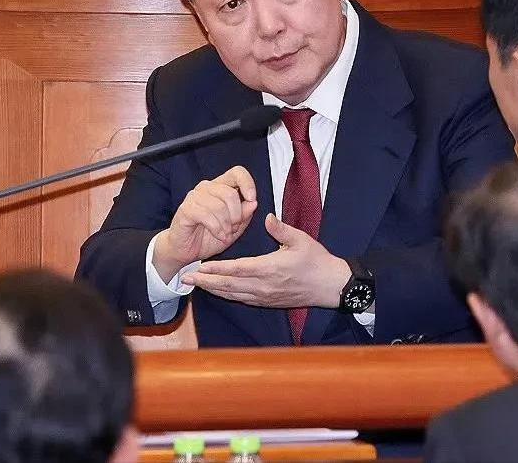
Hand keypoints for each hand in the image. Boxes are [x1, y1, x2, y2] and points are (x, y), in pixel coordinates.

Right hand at [152, 166, 257, 280]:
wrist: (185, 250)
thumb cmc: (207, 237)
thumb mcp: (233, 228)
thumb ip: (244, 215)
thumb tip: (253, 203)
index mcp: (220, 187)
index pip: (237, 173)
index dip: (247, 184)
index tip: (252, 200)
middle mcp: (206, 188)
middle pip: (230, 193)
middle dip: (237, 216)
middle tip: (233, 229)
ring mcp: (194, 197)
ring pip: (219, 206)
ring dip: (226, 225)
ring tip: (225, 235)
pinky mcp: (186, 209)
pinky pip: (207, 215)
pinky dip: (217, 229)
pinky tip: (218, 235)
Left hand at [182, 213, 350, 308]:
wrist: (331, 286)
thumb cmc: (317, 261)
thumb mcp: (301, 240)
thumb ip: (281, 229)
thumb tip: (266, 216)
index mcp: (270, 268)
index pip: (237, 269)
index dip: (217, 268)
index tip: (200, 265)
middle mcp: (264, 286)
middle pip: (229, 285)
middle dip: (206, 281)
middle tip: (186, 277)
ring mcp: (265, 296)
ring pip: (233, 294)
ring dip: (213, 289)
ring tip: (196, 284)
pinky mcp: (268, 301)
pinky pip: (243, 299)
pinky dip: (227, 295)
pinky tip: (218, 291)